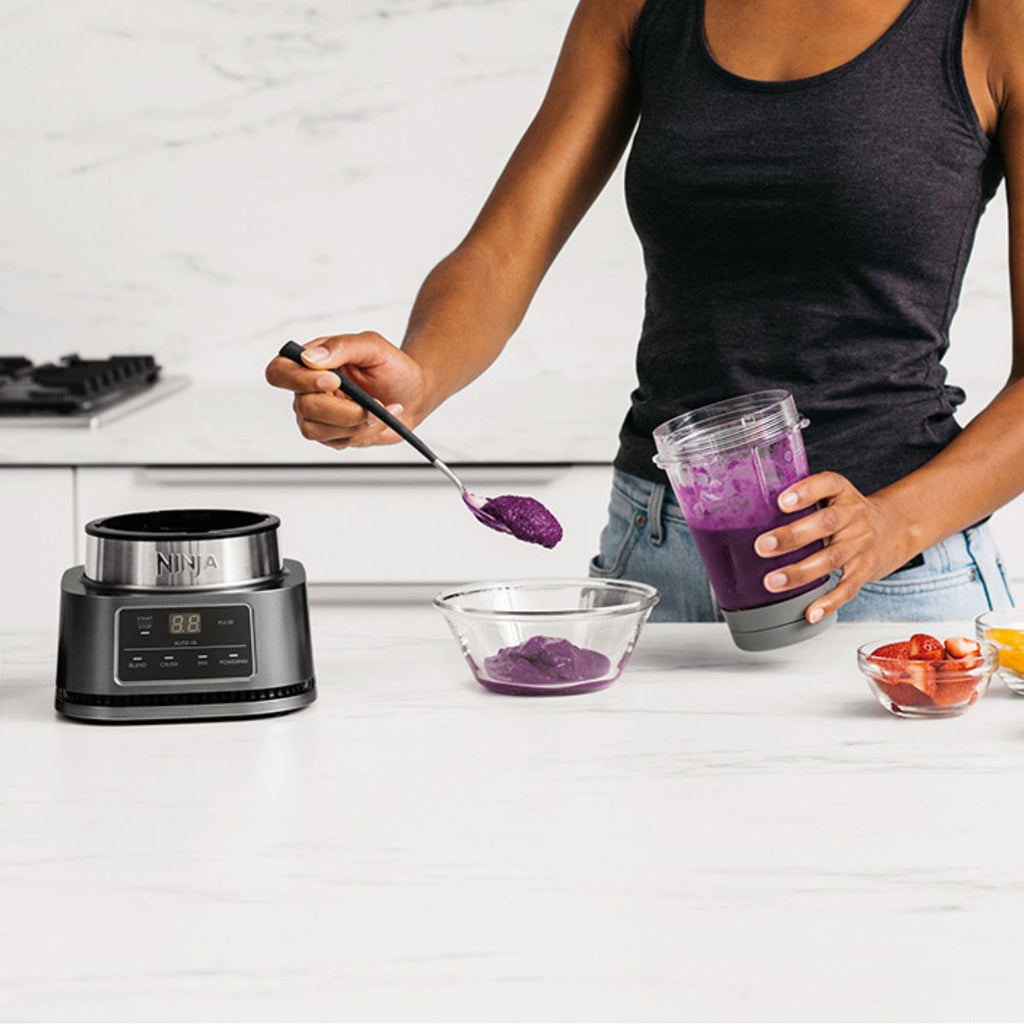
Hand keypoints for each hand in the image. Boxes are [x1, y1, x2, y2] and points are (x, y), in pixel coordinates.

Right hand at [264, 332, 430, 448]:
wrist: (413, 394)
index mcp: (309, 362)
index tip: (334, 380)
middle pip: (304, 407)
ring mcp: (317, 415)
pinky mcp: (331, 435)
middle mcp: (306, 390)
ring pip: (317, 430)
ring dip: (355, 422)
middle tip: (374, 404)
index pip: (280, 372)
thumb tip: (309, 358)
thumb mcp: (373, 346)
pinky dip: (364, 432)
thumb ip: (342, 346)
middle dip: (343, 410)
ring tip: (380, 410)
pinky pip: (337, 441)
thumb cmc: (392, 367)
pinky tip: (380, 419)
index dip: (300, 380)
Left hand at [753, 471, 909, 622]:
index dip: (805, 492)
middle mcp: (854, 516)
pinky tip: (810, 612)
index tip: (782, 501)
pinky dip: (829, 602)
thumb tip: (751, 507)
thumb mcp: (831, 495)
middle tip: (762, 546)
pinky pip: (848, 587)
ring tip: (773, 581)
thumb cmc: (847, 512)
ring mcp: (861, 544)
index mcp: (842, 492)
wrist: (894, 528)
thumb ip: (802, 499)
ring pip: (832, 558)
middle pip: (826, 524)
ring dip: (800, 572)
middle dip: (792, 536)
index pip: (827, 484)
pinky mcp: (865, 569)